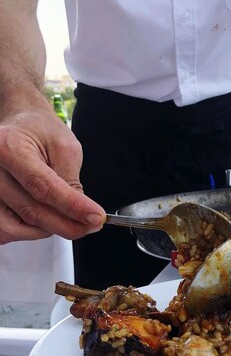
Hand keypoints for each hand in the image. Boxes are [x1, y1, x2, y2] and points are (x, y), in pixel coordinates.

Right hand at [0, 99, 105, 243]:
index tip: (95, 217)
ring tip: (66, 218)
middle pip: (30, 210)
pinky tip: (46, 219)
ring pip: (15, 227)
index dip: (72, 206)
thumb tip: (81, 214)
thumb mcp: (65, 147)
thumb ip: (71, 180)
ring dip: (47, 229)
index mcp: (9, 147)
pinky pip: (6, 230)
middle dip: (67, 224)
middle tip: (91, 225)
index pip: (42, 186)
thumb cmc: (40, 132)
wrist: (19, 124)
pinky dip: (29, 231)